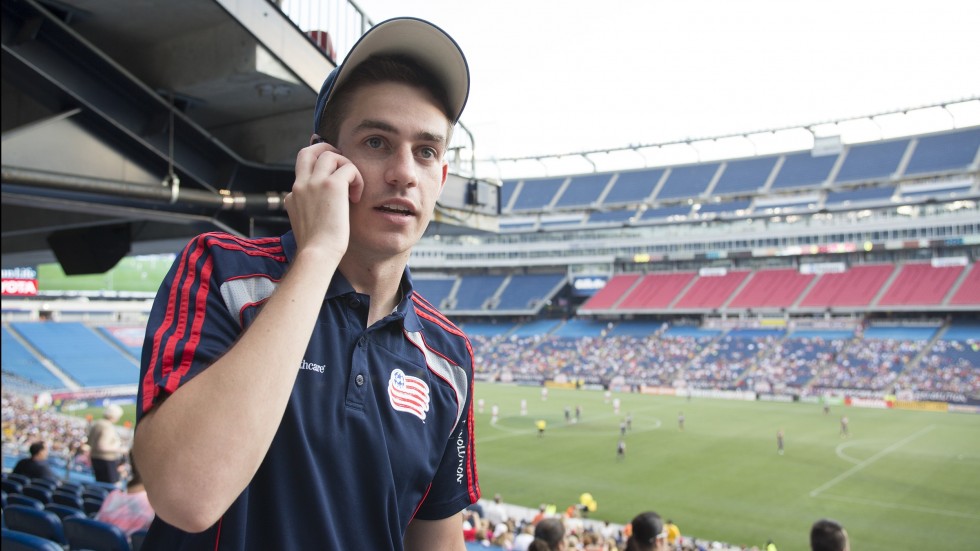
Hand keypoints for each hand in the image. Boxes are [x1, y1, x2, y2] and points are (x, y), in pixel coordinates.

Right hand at [286, 141, 363, 260]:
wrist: (317, 254)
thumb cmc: (317, 249)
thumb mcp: (306, 227)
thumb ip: (310, 212)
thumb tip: (323, 209)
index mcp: (293, 196)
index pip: (302, 173)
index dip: (319, 172)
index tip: (332, 179)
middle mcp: (300, 186)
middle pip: (308, 152)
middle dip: (326, 150)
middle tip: (342, 164)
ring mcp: (314, 183)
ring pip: (330, 155)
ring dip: (345, 166)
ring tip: (353, 186)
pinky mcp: (332, 185)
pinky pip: (348, 167)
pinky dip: (357, 178)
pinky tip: (356, 196)